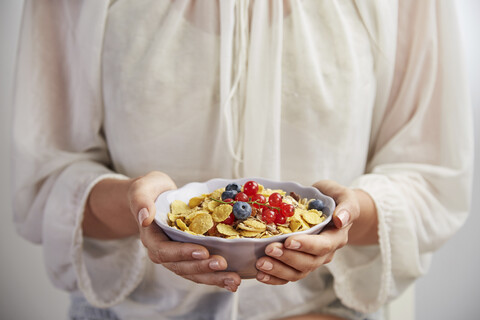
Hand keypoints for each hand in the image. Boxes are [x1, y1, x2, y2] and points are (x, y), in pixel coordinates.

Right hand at [129, 172, 241, 291]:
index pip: (165, 251)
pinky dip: (217, 276)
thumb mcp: (142, 189)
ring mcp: (177, 257)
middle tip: (223, 264)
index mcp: (151, 239)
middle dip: (203, 267)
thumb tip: (145, 217)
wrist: (156, 195)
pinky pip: (202, 269)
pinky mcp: (189, 256)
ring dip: (214, 278)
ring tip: (234, 280)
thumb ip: (141, 202)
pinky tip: (233, 280)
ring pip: (194, 272)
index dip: (183, 253)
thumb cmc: (149, 190)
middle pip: (182, 266)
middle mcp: (163, 252)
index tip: (203, 251)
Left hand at [255, 180, 377, 284]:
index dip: (306, 246)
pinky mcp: (299, 263)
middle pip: (308, 262)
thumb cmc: (335, 198)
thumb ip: (347, 206)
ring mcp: (311, 259)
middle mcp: (325, 253)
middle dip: (287, 257)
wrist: (331, 207)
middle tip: (269, 249)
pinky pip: (288, 275)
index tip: (289, 241)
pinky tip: (261, 274)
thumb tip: (341, 219)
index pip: (323, 246)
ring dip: (278, 270)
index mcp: (336, 237)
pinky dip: (274, 277)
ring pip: (297, 272)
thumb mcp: (344, 196)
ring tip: (261, 263)